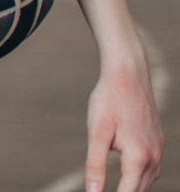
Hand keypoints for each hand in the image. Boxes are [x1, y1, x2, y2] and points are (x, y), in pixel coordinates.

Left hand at [85, 61, 163, 191]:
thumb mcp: (97, 133)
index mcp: (138, 157)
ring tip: (119, 190)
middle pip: (140, 190)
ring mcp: (159, 148)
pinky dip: (142, 178)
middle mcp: (153, 156)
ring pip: (149, 181)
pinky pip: (153, 168)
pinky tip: (131, 179)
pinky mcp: (158, 141)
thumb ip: (96, 166)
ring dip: (135, 189)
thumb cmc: (108, 101)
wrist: (128, 75)